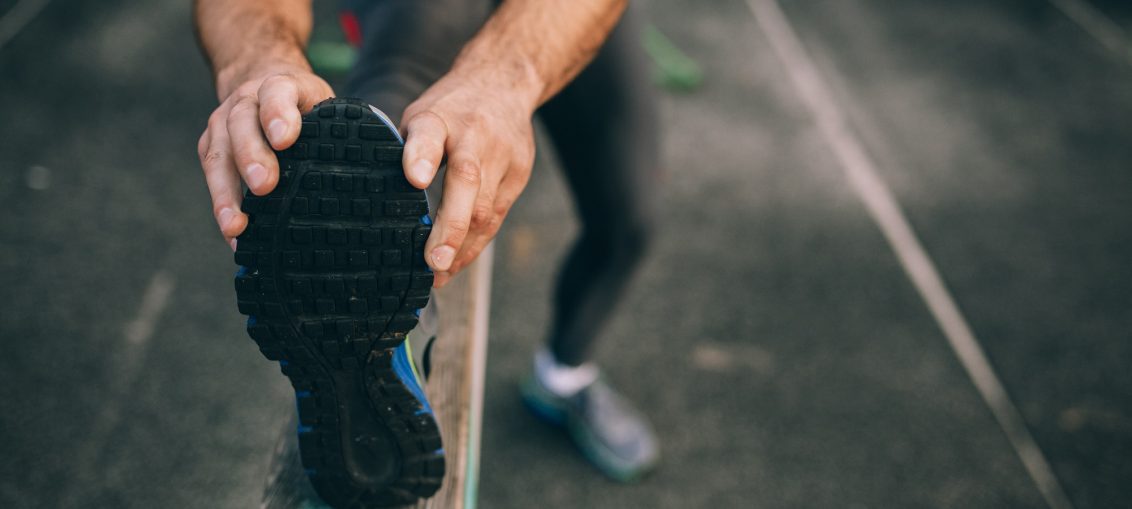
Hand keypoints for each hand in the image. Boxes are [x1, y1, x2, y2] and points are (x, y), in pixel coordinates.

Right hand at [197, 65, 333, 248]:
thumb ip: (338, 127)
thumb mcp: (323, 101)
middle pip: (242, 124)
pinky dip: (222, 207)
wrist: (262, 80)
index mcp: (278, 86)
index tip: (285, 139)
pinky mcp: (210, 147)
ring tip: (236, 225)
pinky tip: (234, 234)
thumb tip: (374, 174)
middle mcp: (245, 101)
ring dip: (225, 193)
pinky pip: (212, 177)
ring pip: (217, 154)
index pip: (277, 92)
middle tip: (264, 185)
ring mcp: (222, 124)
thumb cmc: (302, 103)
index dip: (278, 114)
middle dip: (251, 156)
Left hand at [400, 70, 537, 286]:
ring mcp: (504, 157)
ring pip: (486, 209)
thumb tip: (380, 198)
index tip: (415, 180)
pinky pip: (497, 217)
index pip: (430, 134)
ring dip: (463, 247)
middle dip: (450, 227)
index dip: (421, 157)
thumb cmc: (451, 108)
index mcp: (441, 116)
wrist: (506, 84)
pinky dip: (476, 243)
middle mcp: (477, 136)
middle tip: (432, 263)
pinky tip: (457, 262)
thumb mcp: (421, 114)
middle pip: (467, 183)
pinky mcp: (519, 175)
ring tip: (438, 275)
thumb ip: (406, 150)